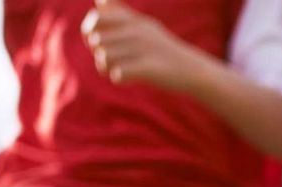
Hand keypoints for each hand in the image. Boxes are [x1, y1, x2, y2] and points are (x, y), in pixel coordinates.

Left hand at [82, 0, 202, 91]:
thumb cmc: (162, 48)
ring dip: (106, 68)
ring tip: (118, 70)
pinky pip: (117, 74)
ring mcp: (143, 48)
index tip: (98, 41)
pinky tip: (126, 78)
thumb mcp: (144, 25)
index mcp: (133, 20)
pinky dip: (119, 78)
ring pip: (104, 58)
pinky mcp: (148, 68)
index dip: (90, 31)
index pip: (96, 19)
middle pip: (97, 41)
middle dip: (97, 53)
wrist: (192, 69)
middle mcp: (137, 30)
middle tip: (110, 60)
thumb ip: (120, 12)